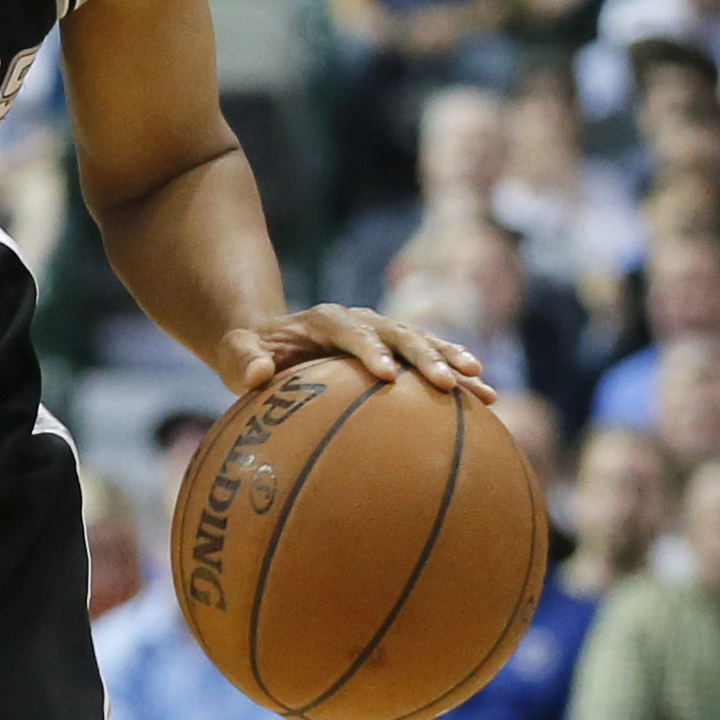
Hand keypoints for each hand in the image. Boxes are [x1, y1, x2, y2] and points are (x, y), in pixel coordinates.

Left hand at [226, 303, 491, 401]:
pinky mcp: (396, 350)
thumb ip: (241, 360)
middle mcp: (361, 321)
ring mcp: (382, 334)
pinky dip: (456, 375)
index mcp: (325, 320)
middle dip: (425, 356)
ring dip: (453, 362)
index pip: (351, 331)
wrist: (271, 342)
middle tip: (448, 383)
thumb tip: (258, 375)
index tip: (388, 376)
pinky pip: (431, 361)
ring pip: (424, 343)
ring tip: (483, 386)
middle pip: (398, 332)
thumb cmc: (251, 353)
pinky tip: (484, 399)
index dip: (370, 350)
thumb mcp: (235, 352)